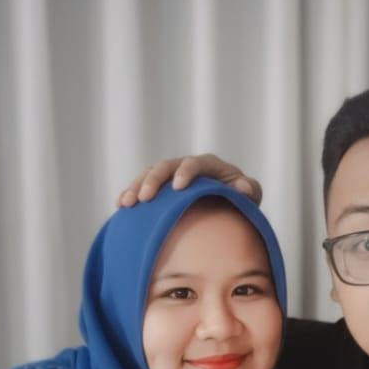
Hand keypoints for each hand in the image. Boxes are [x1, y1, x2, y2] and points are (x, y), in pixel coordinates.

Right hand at [116, 154, 261, 206]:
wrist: (227, 204)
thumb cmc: (240, 199)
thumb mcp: (249, 194)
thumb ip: (249, 190)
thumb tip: (242, 187)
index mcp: (208, 164)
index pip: (195, 163)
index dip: (186, 173)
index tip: (177, 188)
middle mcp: (186, 165)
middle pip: (166, 166)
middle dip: (153, 181)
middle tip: (143, 198)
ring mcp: (170, 175)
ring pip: (149, 174)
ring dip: (135, 186)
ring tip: (125, 203)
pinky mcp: (160, 186)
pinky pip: (142, 185)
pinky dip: (130, 192)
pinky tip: (120, 204)